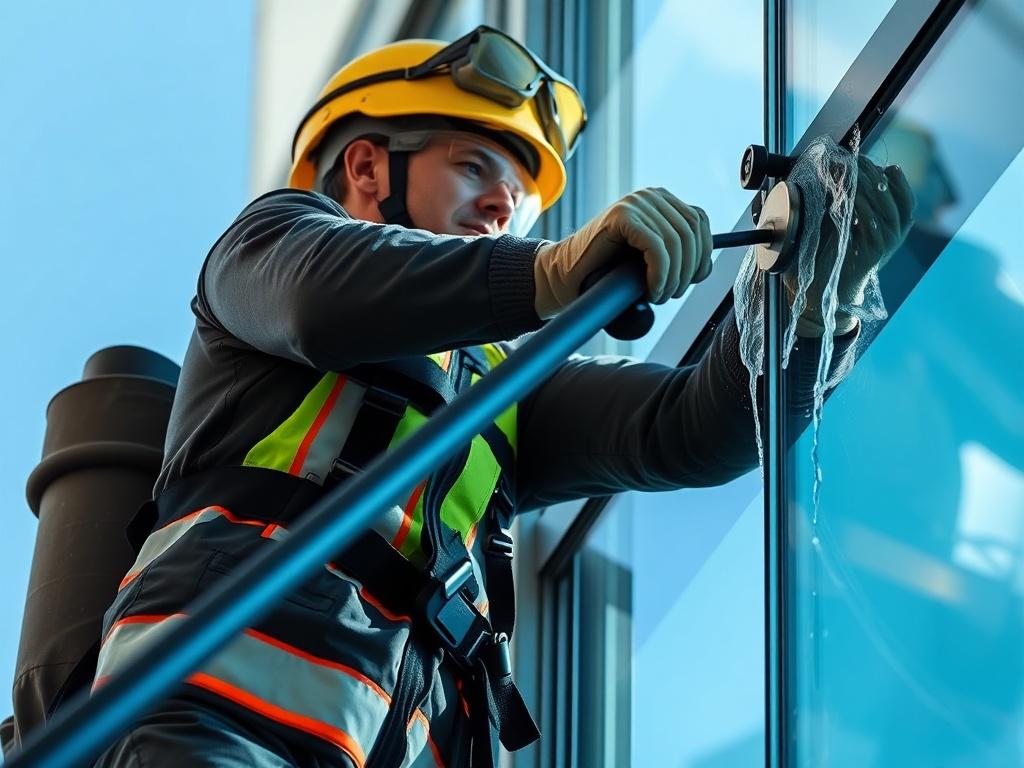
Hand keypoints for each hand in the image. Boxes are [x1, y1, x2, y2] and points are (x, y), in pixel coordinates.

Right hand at [533, 187, 712, 318]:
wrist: (565, 276)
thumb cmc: (606, 272)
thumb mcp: (650, 260)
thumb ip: (676, 254)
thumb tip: (706, 266)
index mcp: (661, 201)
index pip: (700, 222)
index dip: (702, 256)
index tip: (689, 282)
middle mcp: (650, 196)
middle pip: (691, 232)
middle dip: (688, 271)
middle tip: (670, 294)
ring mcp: (635, 202)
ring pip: (676, 242)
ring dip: (673, 277)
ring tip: (659, 295)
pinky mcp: (622, 215)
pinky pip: (657, 246)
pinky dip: (660, 274)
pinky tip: (651, 290)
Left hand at [792, 156, 914, 334]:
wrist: (825, 294)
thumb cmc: (830, 258)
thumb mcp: (842, 227)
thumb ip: (847, 204)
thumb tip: (839, 173)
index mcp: (892, 225)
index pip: (902, 192)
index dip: (890, 174)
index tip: (870, 160)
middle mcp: (895, 233)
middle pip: (892, 191)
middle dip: (872, 171)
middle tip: (855, 159)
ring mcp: (887, 242)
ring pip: (883, 202)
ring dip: (865, 183)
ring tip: (850, 169)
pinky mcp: (875, 251)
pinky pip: (869, 220)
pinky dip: (858, 203)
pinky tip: (846, 193)